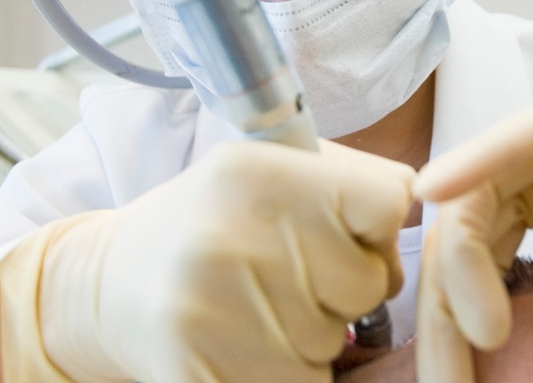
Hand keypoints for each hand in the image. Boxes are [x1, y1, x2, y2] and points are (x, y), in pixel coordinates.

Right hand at [0, 139, 415, 382]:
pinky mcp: (204, 369)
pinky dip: (291, 372)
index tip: (349, 232)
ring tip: (256, 307)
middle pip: (370, 281)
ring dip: (314, 335)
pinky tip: (247, 344)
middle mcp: (236, 232)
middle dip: (346, 288)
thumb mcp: (264, 173)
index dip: (378, 228)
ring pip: (337, 340)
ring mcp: (216, 305)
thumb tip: (426, 199)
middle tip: (289, 276)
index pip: (390, 202)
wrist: (106, 287)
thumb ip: (343, 181)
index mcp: (258, 170)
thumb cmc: (209, 224)